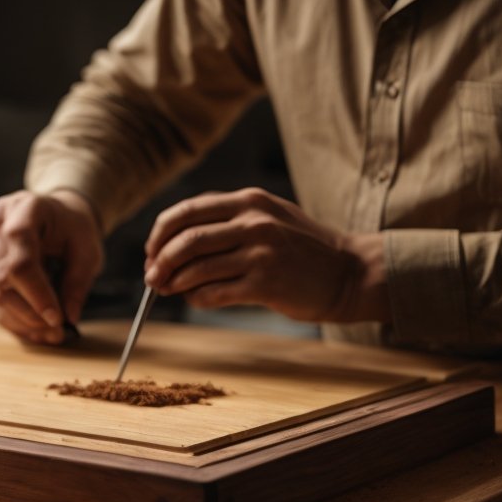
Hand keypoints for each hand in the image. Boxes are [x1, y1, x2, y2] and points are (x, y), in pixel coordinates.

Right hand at [0, 189, 104, 343]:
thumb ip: (78, 282)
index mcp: (25, 210)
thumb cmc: (71, 228)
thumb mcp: (87, 249)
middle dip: (31, 313)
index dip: (37, 294)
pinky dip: (14, 320)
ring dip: (23, 321)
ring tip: (50, 335)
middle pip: (4, 280)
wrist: (53, 214)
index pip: (21, 260)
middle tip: (58, 332)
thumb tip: (68, 318)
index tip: (58, 318)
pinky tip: (34, 330)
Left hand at [143, 187, 388, 322]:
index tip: (151, 251)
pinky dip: (197, 298)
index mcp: (249, 201)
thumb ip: (227, 223)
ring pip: (197, 267)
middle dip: (160, 261)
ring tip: (169, 290)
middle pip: (186, 240)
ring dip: (175, 282)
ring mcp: (261, 252)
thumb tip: (175, 244)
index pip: (187, 211)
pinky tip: (197, 299)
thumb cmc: (302, 249)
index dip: (161, 233)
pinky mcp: (266, 283)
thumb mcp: (268, 218)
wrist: (350, 272)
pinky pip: (215, 292)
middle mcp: (253, 222)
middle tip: (152, 277)